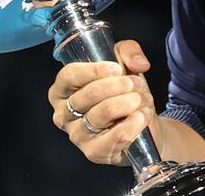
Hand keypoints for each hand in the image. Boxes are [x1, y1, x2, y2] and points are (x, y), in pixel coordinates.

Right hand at [47, 39, 159, 165]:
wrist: (141, 122)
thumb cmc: (123, 92)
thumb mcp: (123, 63)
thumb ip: (128, 52)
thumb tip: (138, 63)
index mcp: (63, 90)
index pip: (68, 76)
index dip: (93, 70)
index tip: (117, 69)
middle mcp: (64, 114)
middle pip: (87, 94)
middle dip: (117, 86)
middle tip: (135, 84)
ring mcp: (77, 135)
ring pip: (102, 113)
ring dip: (128, 102)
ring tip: (141, 98)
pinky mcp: (94, 152)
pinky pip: (115, 136)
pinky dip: (133, 123)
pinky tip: (142, 116)